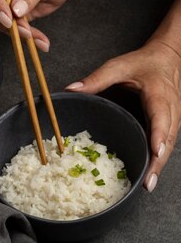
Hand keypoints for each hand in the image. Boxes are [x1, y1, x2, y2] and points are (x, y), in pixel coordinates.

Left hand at [66, 40, 180, 191]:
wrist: (167, 58)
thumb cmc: (144, 63)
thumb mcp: (119, 66)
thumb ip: (96, 78)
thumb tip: (71, 90)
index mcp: (159, 94)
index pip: (161, 117)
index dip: (159, 134)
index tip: (155, 150)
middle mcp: (171, 109)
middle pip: (167, 139)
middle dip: (158, 162)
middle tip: (147, 182)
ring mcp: (173, 119)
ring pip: (169, 146)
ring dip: (158, 166)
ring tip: (147, 184)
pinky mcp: (171, 126)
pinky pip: (166, 145)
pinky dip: (158, 161)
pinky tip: (148, 176)